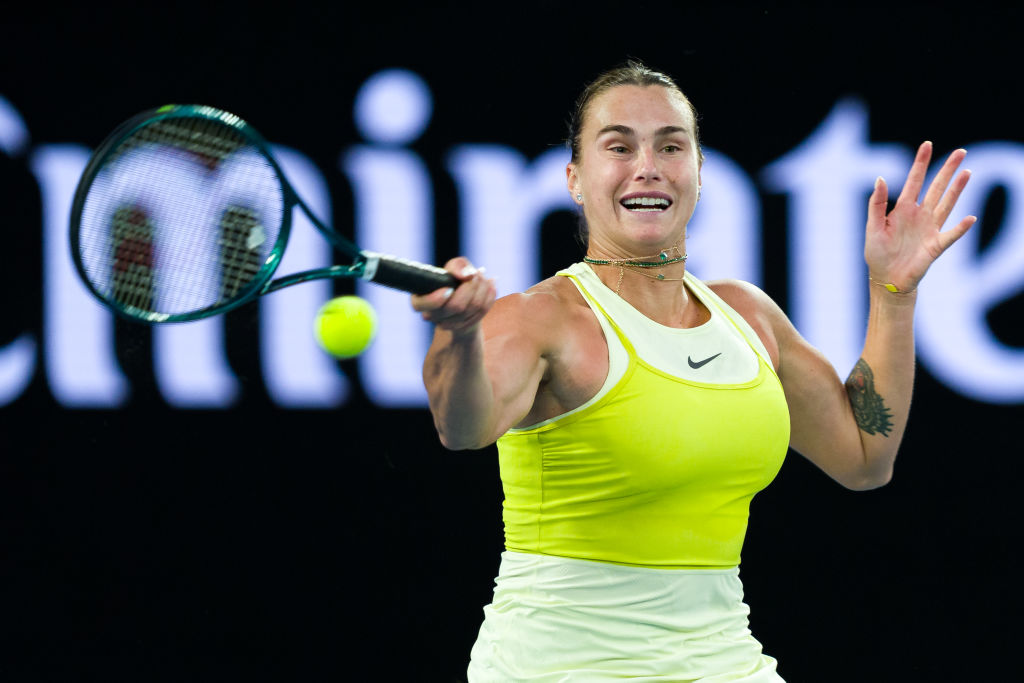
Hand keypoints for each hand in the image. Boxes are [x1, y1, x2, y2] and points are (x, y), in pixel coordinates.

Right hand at [411, 257, 496, 333]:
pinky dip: (490, 296)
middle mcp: (431, 315)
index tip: (449, 288)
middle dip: (470, 286)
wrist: (467, 296)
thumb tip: (466, 275)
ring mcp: (448, 325)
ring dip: (482, 288)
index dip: (436, 300)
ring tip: (484, 277)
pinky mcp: (464, 328)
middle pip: (455, 306)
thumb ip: (457, 265)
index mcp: (420, 300)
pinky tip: (491, 284)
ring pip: (472, 308)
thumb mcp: (454, 266)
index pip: (421, 305)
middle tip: (475, 273)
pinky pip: (482, 312)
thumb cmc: (455, 277)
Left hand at [865, 141, 976, 292]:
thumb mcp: (872, 227)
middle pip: (936, 187)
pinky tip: (970, 218)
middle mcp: (919, 215)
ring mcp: (930, 228)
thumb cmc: (877, 253)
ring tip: (967, 172)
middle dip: (947, 170)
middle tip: (960, 152)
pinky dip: (960, 228)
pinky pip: (951, 234)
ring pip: (947, 204)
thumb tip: (881, 178)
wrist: (886, 278)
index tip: (927, 145)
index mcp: (903, 209)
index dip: (920, 163)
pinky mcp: (936, 245)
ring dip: (957, 190)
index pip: (914, 181)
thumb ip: (876, 204)